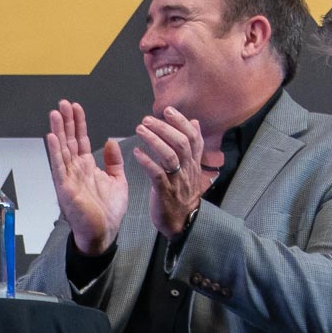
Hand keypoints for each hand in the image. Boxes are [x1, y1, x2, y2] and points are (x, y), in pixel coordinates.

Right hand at [44, 100, 127, 254]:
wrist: (104, 234)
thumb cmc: (108, 213)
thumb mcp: (117, 181)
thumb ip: (113, 161)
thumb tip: (110, 142)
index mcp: (86, 167)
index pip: (80, 139)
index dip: (78, 123)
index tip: (75, 107)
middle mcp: (75, 170)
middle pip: (68, 140)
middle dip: (65, 121)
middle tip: (62, 103)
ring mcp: (68, 178)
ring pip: (61, 149)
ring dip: (57, 130)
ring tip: (55, 113)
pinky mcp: (65, 188)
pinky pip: (58, 166)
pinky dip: (55, 151)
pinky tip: (51, 137)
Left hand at [132, 107, 208, 237]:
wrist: (183, 222)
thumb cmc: (182, 192)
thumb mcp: (191, 167)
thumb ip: (192, 145)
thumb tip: (194, 122)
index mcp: (193, 162)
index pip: (193, 137)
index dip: (181, 122)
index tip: (167, 110)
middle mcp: (188, 169)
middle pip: (182, 143)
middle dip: (164, 128)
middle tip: (147, 119)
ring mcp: (177, 181)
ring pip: (170, 156)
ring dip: (154, 140)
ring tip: (140, 129)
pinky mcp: (165, 192)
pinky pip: (158, 175)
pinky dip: (147, 161)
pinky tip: (137, 152)